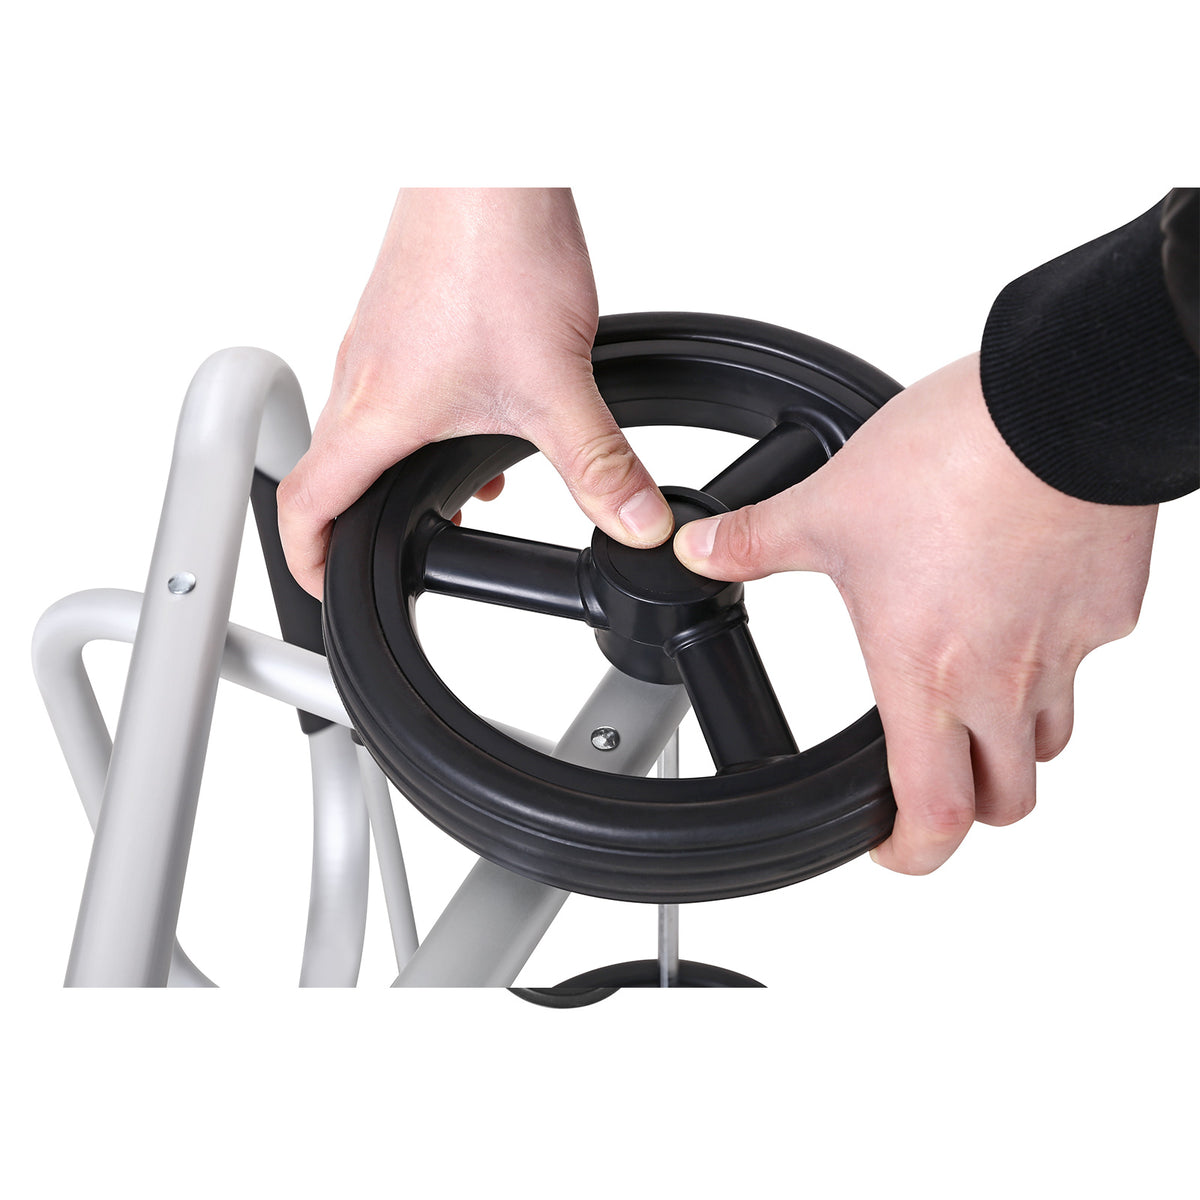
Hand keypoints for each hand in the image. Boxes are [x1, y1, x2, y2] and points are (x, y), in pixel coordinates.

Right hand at [278, 188, 672, 598]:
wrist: (487, 157)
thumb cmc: (493, 249)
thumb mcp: (555, 383)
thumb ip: (598, 465)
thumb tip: (633, 524)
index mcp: (376, 413)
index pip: (307, 505)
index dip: (305, 560)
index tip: (322, 590)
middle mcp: (361, 377)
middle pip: (329, 471)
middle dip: (354, 523)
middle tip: (388, 554)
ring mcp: (376, 341)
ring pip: (364, 428)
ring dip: (395, 470)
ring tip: (450, 496)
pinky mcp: (401, 312)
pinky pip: (391, 385)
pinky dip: (421, 422)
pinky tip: (481, 419)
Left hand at [674, 353, 1156, 873]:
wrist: (1059, 400)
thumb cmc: (956, 457)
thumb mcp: (828, 506)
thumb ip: (756, 541)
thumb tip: (703, 550)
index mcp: (927, 672)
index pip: (934, 814)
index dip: (911, 853)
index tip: (889, 848)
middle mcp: (1004, 679)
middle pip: (1008, 802)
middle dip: (969, 807)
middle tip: (934, 776)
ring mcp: (1067, 650)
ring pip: (1051, 739)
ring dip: (1012, 739)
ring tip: (973, 693)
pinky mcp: (1112, 609)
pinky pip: (1085, 660)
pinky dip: (1052, 655)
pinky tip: (1019, 604)